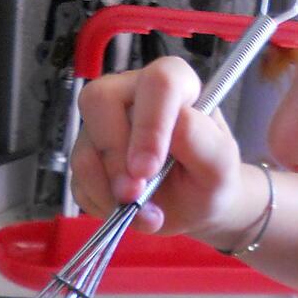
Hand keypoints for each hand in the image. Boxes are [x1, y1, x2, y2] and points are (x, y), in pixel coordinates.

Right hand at [70, 56, 254, 242]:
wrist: (194, 207)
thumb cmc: (209, 178)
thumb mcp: (219, 165)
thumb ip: (202, 142)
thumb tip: (174, 127)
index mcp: (174, 85)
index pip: (157, 82)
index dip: (149, 125)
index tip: (149, 169)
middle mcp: (132, 95)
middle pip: (99, 100)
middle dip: (115, 158)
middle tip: (134, 196)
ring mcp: (103, 125)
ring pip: (84, 149)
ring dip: (109, 192)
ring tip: (146, 215)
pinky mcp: (89, 158)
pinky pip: (79, 180)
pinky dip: (102, 205)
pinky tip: (129, 213)